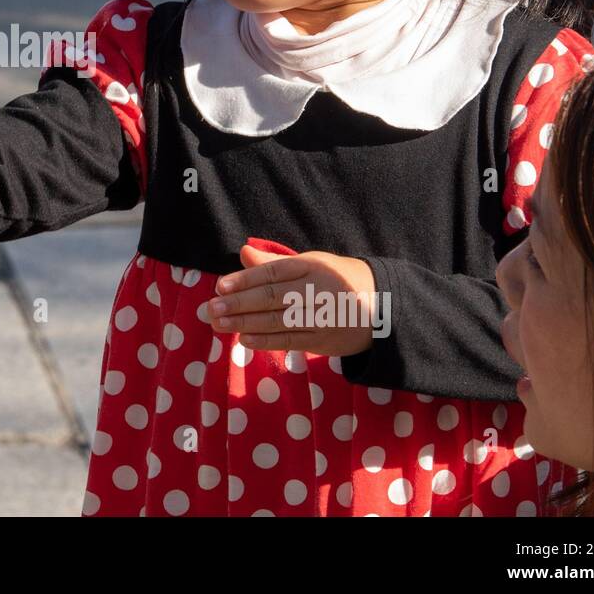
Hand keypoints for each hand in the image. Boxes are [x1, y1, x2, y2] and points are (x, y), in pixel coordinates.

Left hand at [205, 246, 378, 356]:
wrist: (382, 306)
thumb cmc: (335, 280)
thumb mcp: (310, 263)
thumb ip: (274, 263)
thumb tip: (242, 253)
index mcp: (311, 266)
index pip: (273, 273)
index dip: (245, 280)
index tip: (220, 286)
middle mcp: (316, 290)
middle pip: (272, 297)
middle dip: (238, 304)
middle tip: (211, 308)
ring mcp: (322, 317)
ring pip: (278, 321)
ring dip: (245, 324)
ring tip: (220, 324)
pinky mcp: (325, 340)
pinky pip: (291, 341)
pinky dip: (266, 341)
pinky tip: (244, 339)